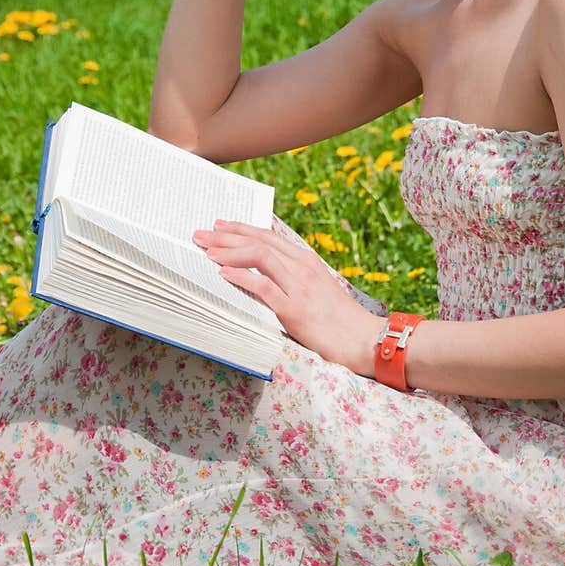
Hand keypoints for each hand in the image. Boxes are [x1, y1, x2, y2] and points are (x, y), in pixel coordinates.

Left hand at [192, 220, 380, 374]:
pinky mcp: (295, 310)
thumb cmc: (338, 319)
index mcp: (306, 260)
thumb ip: (292, 277)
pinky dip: (242, 278)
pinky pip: (264, 288)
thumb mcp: (315, 288)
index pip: (267, 237)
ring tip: (207, 251)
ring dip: (229, 252)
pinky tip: (223, 273)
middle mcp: (301, 267)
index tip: (218, 226)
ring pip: (260, 257)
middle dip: (227, 236)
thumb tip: (262, 273)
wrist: (363, 339)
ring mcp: (299, 287)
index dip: (240, 229)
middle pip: (259, 242)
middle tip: (201, 234)